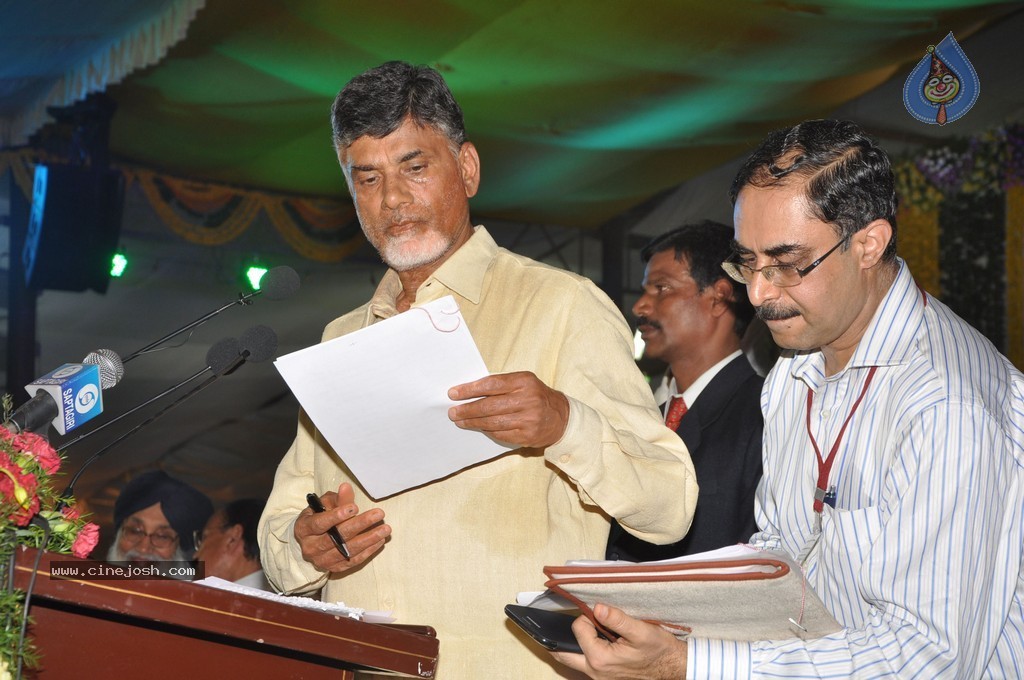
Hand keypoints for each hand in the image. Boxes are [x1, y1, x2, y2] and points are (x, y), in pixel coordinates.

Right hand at [293, 483, 390, 572]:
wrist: (310, 541)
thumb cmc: (318, 517)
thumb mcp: (323, 505)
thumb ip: (337, 499)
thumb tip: (346, 487)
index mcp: (304, 528)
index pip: (320, 523)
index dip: (337, 516)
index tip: (354, 508)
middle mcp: (310, 547)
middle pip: (337, 537)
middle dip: (360, 525)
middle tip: (378, 514)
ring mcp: (322, 560)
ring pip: (348, 550)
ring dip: (369, 539)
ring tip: (385, 529)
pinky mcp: (334, 568)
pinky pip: (353, 560)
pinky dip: (368, 551)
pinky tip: (379, 540)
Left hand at [447, 371, 569, 448]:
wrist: (560, 417)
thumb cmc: (535, 396)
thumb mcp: (522, 382)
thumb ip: (501, 385)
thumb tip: (470, 392)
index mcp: (524, 382)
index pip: (491, 384)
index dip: (470, 389)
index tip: (454, 393)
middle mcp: (527, 399)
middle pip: (489, 405)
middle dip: (467, 409)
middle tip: (452, 412)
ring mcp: (528, 419)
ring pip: (493, 422)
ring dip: (473, 422)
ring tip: (460, 421)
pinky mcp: (527, 435)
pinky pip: (500, 434)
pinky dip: (487, 431)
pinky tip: (478, 428)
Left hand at [550, 604, 686, 679]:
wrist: (673, 667)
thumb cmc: (659, 651)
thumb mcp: (640, 631)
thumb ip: (616, 619)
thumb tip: (597, 608)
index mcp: (600, 659)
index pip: (577, 630)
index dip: (586, 616)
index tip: (599, 613)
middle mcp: (595, 671)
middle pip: (563, 653)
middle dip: (563, 636)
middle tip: (575, 622)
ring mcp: (599, 677)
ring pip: (573, 660)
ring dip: (574, 644)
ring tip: (588, 630)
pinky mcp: (605, 677)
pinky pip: (586, 664)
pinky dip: (585, 651)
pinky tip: (599, 641)